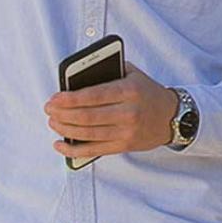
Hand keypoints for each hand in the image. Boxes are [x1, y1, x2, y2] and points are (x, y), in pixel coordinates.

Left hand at [45, 61, 178, 159]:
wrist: (172, 116)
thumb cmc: (147, 92)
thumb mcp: (133, 74)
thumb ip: (109, 71)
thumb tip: (77, 76)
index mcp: (129, 91)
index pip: (93, 96)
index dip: (70, 99)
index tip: (54, 98)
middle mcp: (128, 112)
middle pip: (87, 117)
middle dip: (62, 114)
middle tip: (49, 110)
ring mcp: (126, 132)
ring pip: (87, 134)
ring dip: (65, 130)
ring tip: (53, 123)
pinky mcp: (123, 146)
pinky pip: (94, 151)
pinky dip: (74, 150)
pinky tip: (60, 144)